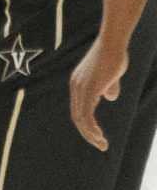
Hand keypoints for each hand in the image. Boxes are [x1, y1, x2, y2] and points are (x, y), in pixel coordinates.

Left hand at [71, 31, 133, 150]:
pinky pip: (87, 113)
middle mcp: (76, 87)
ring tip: (102, 145)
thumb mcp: (110, 75)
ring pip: (81, 118)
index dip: (87, 125)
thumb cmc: (114, 56)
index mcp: (78, 84)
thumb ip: (108, 87)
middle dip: (88, 134)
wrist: (113, 43)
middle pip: (77, 116)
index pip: (78, 109)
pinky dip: (91, 127)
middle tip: (101, 146)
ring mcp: (80, 88)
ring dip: (90, 134)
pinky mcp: (89, 89)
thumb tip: (109, 97)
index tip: (98, 136)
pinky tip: (99, 136)